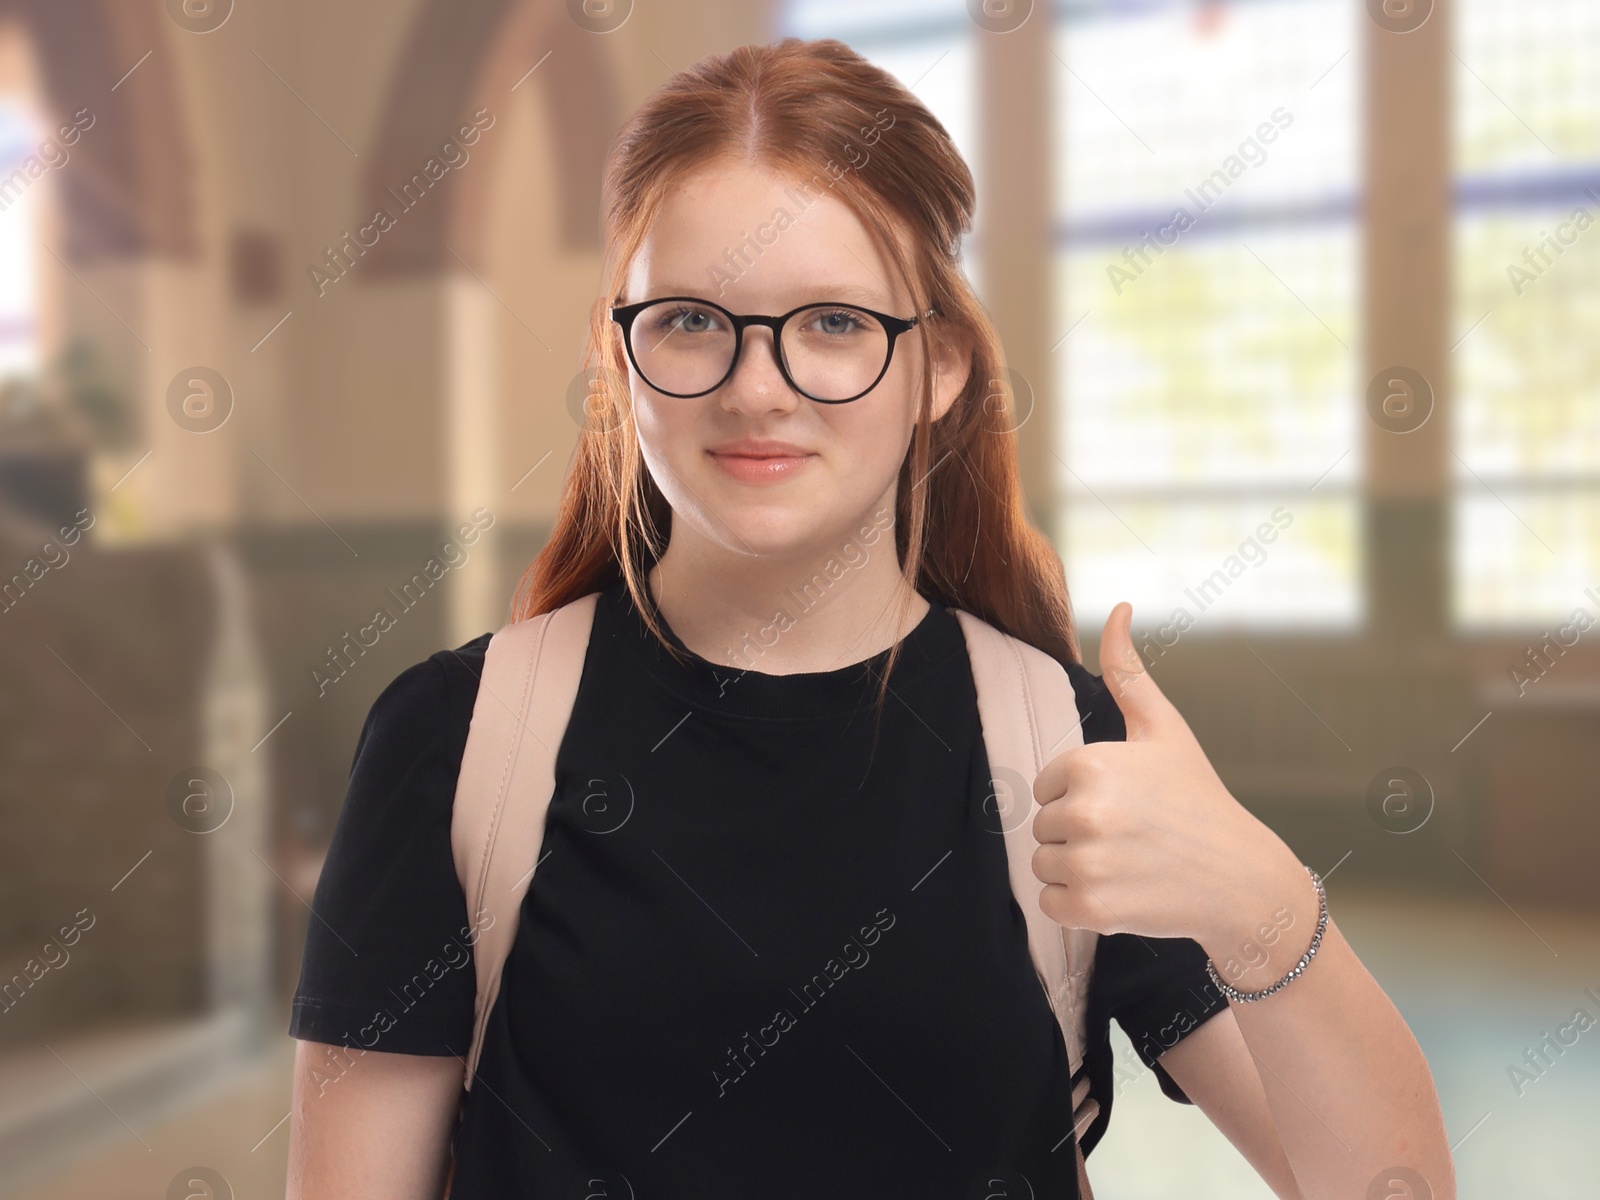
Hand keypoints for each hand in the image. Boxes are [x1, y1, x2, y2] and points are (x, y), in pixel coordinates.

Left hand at [1030, 601, 1300, 944]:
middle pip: (1042, 825)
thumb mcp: (1164, 729)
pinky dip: (1078, 905)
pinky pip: (1050, 903)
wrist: (1241, 880)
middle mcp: (1085, 812)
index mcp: (1089, 763)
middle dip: (1079, 833)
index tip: (1127, 803)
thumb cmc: (1197, 799)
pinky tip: (1122, 892)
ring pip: (1044, 864)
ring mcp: (1087, 863)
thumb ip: (1128, 671)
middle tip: (1132, 836)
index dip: (1081, 796)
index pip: (1046, 785)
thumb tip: (1119, 607)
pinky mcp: (1090, 909)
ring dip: (1077, 869)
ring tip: (1128, 863)